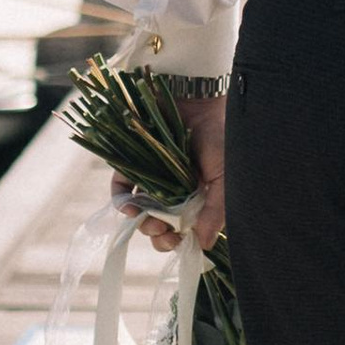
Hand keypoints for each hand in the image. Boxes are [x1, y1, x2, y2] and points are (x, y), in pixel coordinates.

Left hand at [117, 92, 225, 254]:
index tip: (177, 242)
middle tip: (162, 233)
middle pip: (160, 225)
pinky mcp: (133, 164)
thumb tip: (204, 245)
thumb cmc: (219, 136)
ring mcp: (152, 178)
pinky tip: (128, 206)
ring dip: (140, 223)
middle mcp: (174, 191)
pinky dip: (121, 201)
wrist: (198, 100)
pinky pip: (121, 188)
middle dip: (158, 236)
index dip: (178, 241)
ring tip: (146, 221)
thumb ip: (215, 211)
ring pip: (140, 212)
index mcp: (198, 197)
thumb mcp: (224, 177)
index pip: (184, 230)